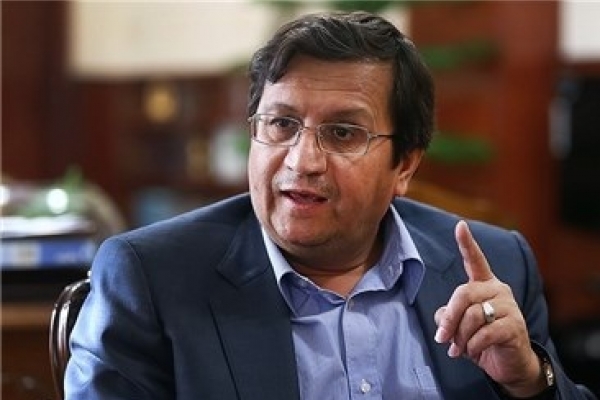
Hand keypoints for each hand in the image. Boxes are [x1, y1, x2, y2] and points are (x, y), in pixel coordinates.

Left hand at [434, 221, 545, 396]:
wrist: (509, 364)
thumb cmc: (481, 339)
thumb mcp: (459, 326)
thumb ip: (449, 315)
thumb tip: (445, 321)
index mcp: (484, 285)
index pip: (475, 260)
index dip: (467, 243)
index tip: (460, 225)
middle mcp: (498, 290)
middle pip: (464, 294)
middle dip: (449, 318)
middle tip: (441, 338)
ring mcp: (509, 307)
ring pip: (472, 316)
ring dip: (460, 337)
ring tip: (459, 348)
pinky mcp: (514, 326)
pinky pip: (484, 333)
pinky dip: (472, 346)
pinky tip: (471, 352)